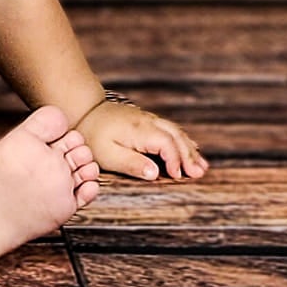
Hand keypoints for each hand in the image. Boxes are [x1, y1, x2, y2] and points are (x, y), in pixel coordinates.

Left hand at [78, 98, 206, 181]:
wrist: (85, 110)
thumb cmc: (94, 136)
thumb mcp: (109, 155)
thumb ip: (133, 164)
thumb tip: (155, 174)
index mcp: (140, 131)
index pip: (166, 145)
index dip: (175, 161)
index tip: (178, 176)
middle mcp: (148, 122)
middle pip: (176, 137)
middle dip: (189, 156)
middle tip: (199, 174)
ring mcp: (148, 119)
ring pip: (176, 132)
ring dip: (189, 149)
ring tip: (201, 166)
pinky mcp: (146, 120)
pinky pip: (170, 129)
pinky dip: (182, 140)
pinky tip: (190, 148)